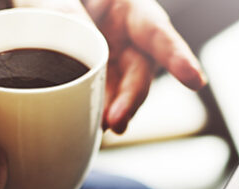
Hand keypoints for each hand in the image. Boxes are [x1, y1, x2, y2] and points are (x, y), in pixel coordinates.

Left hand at [15, 0, 206, 132]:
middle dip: (132, 99)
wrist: (43, 8)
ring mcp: (115, 59)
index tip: (195, 81)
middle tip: (117, 120)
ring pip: (123, 90)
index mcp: (130, 8)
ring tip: (105, 127)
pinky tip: (91, 124)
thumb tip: (78, 41)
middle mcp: (128, 36)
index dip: (178, 58)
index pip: (157, 33)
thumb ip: (68, 12)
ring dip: (115, 111)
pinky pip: (103, 97)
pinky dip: (97, 111)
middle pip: (140, 71)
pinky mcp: (98, 77)